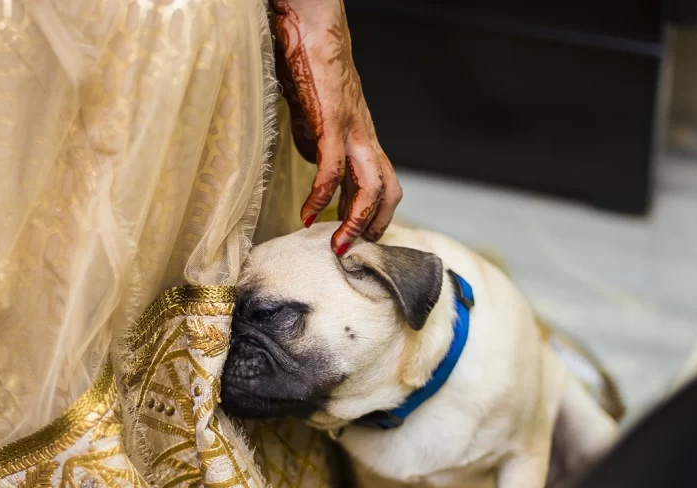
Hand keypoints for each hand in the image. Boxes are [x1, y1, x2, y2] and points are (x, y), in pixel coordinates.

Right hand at [271, 0, 401, 254]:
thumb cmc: (310, 68)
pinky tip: (308, 212)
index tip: (353, 239)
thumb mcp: (315, 119)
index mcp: (362, 138)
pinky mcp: (332, 120)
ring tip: (335, 245)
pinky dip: (322, 195)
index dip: (373, 216)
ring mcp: (352, 129)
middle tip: (352, 251)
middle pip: (388, 190)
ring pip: (370, 185)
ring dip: (354, 221)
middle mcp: (364, 137)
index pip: (382, 184)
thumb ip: (318, 145)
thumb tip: (315, 168)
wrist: (310, 26)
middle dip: (374, 227)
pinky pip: (333, 166)